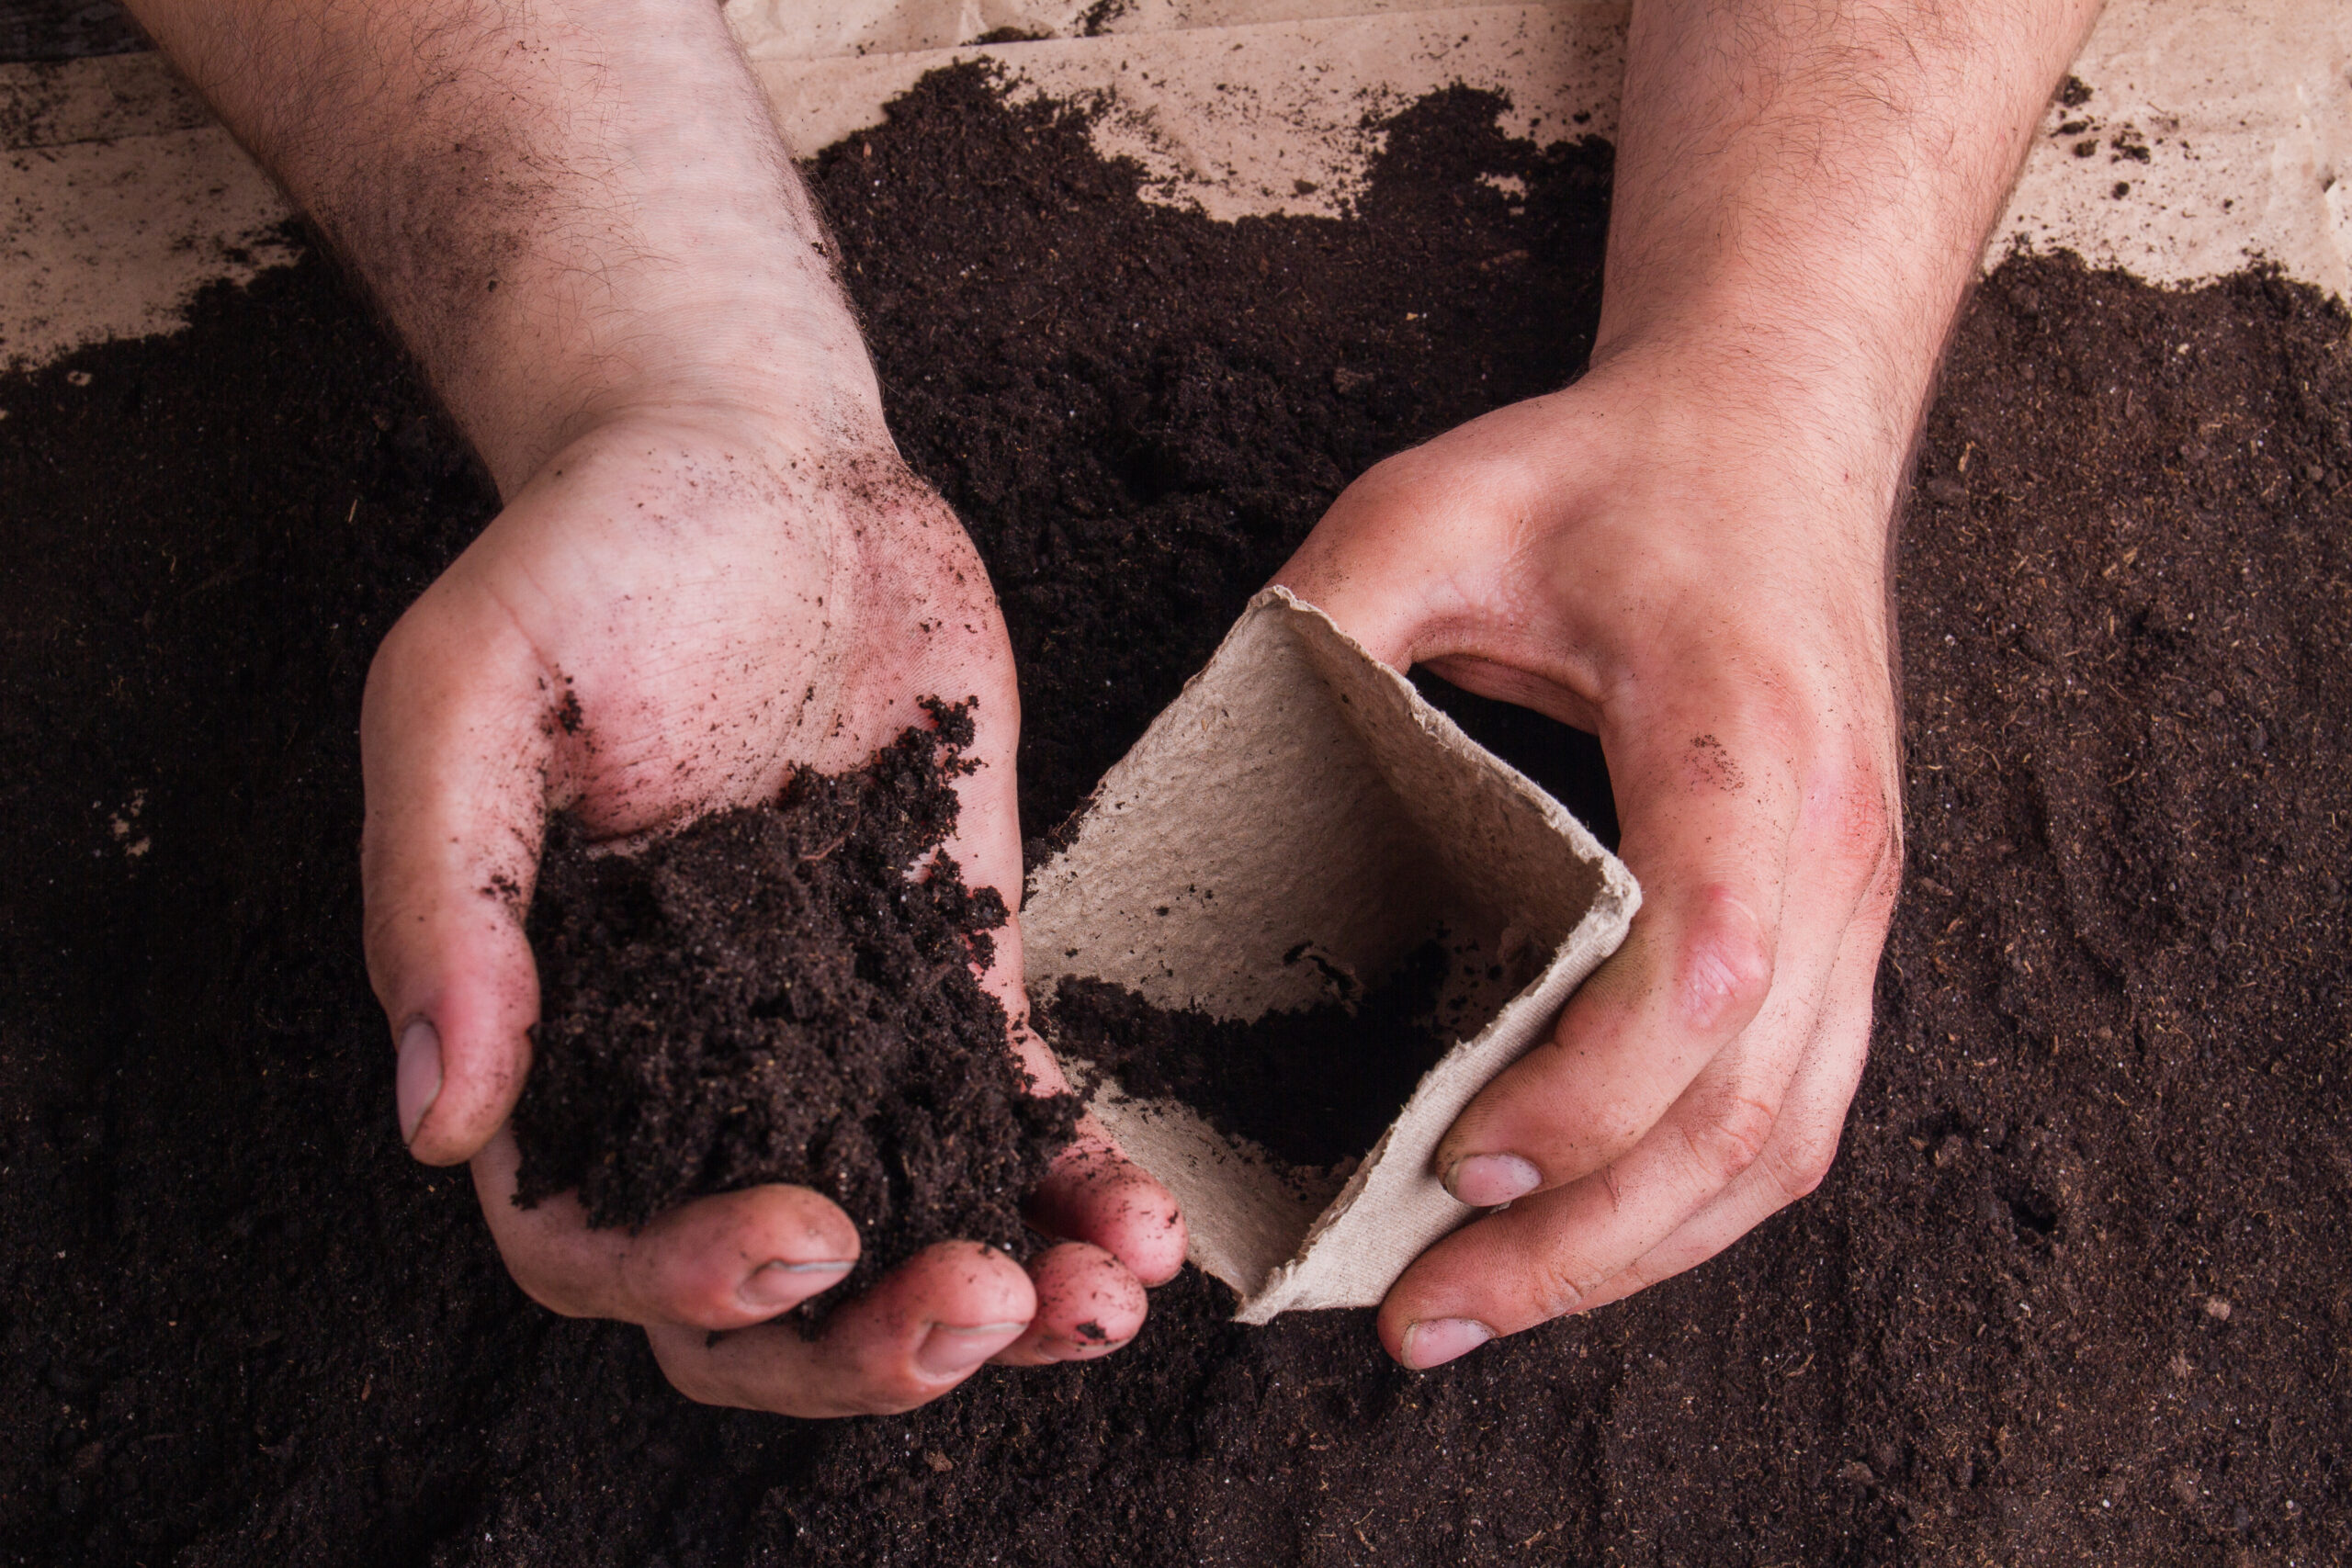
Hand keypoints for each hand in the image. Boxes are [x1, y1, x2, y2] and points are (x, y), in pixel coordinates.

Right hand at [361, 404, 1184, 1415]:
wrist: (759, 465)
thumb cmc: (588, 560)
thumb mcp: (466, 693)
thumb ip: (449, 896)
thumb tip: (440, 1119)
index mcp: (554, 1034)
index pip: (595, 1238)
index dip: (689, 1279)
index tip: (809, 1237)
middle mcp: (693, 1068)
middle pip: (763, 1295)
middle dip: (866, 1342)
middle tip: (978, 1311)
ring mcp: (834, 1029)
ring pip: (903, 1228)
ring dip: (1003, 1300)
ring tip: (1104, 1300)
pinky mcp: (950, 968)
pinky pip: (1010, 1114)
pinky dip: (1072, 1184)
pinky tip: (1147, 1225)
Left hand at [1275, 349, 1900, 1366]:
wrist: (1778, 430)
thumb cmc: (1607, 470)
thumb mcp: (1432, 510)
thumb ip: (1320, 625)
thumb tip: (1187, 781)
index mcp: (1738, 733)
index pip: (1707, 960)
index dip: (1591, 1092)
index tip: (1458, 1161)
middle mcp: (1832, 836)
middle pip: (1749, 1107)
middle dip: (1589, 1242)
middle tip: (1425, 1310)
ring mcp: (1860, 890)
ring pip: (1787, 1139)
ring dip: (1640, 1253)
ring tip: (1477, 1307)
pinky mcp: (1846, 919)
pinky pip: (1799, 1106)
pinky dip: (1690, 1200)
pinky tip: (1579, 1238)